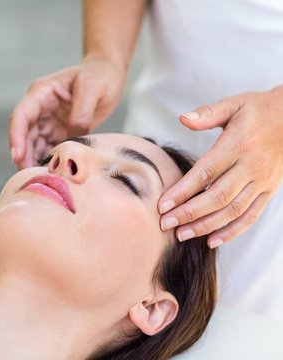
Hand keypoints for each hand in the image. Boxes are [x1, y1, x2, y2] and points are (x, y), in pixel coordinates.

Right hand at [9, 56, 125, 167]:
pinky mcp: (58, 132)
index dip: (16, 136)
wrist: (109, 75)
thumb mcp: (92, 86)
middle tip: (28, 175)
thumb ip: (82, 109)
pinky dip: (47, 160)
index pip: (21, 116)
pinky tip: (52, 173)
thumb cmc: (100, 75)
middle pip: (24, 134)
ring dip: (33, 160)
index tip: (17, 156)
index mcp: (42, 93)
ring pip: (34, 144)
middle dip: (23, 155)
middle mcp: (40, 108)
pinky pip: (48, 148)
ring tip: (40, 178)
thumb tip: (74, 129)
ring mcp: (48, 121)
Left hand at [159, 86, 282, 247]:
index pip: (206, 173)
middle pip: (217, 197)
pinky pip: (251, 216)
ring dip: (206, 226)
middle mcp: (252, 166)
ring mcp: (262, 181)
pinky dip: (232, 231)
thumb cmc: (257, 110)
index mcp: (239, 145)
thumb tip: (183, 118)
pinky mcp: (269, 191)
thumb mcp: (234, 104)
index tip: (162, 205)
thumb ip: (207, 113)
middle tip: (165, 224)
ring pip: (233, 210)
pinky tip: (211, 240)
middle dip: (189, 214)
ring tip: (181, 234)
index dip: (183, 191)